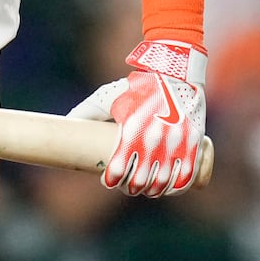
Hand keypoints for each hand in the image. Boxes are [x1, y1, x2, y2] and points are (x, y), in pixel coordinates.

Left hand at [68, 39, 206, 197]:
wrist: (174, 69)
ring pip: (163, 181)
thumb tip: (65, 121)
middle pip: (141, 179)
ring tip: (146, 189)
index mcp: (131, 129)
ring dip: (153, 190)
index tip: (109, 180)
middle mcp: (154, 138)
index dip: (113, 180)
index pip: (119, 168)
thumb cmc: (137, 84)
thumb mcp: (109, 95)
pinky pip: (186, 174)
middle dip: (132, 187)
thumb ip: (87, 110)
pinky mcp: (194, 141)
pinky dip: (177, 187)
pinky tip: (169, 189)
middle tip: (127, 186)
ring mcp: (176, 142)